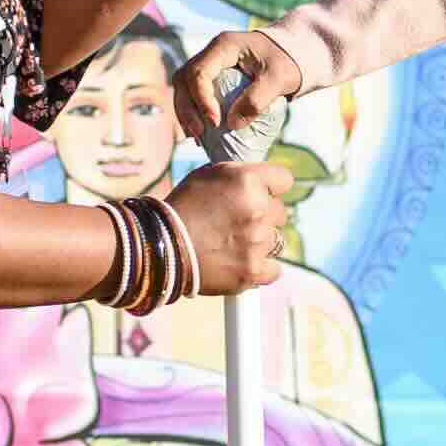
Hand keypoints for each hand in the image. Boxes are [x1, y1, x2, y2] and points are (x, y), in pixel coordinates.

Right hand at [163, 144, 295, 295]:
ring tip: (232, 242)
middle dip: (264, 215)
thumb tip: (264, 180)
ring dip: (260, 241)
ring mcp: (257, 243)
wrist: (161, 247)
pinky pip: (275, 269)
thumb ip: (242, 174)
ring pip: (276, 240)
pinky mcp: (253, 271)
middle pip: (280, 212)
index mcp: (248, 182)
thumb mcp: (209, 175)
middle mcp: (258, 210)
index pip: (284, 180)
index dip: (272, 188)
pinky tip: (241, 261)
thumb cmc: (183, 207)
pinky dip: (261, 268)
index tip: (263, 194)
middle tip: (237, 221)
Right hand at [177, 24, 305, 152]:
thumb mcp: (278, 79)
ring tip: (196, 137)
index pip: (199, 72)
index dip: (201, 99)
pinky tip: (200, 133)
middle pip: (184, 80)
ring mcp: (209, 64)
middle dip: (187, 109)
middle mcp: (211, 53)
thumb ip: (257, 100)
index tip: (215, 122)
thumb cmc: (286, 61)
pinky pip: (192, 94)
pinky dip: (193, 113)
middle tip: (199, 134)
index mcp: (224, 46)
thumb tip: (232, 125)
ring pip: (183, 87)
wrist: (291, 52)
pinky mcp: (211, 77)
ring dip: (186, 113)